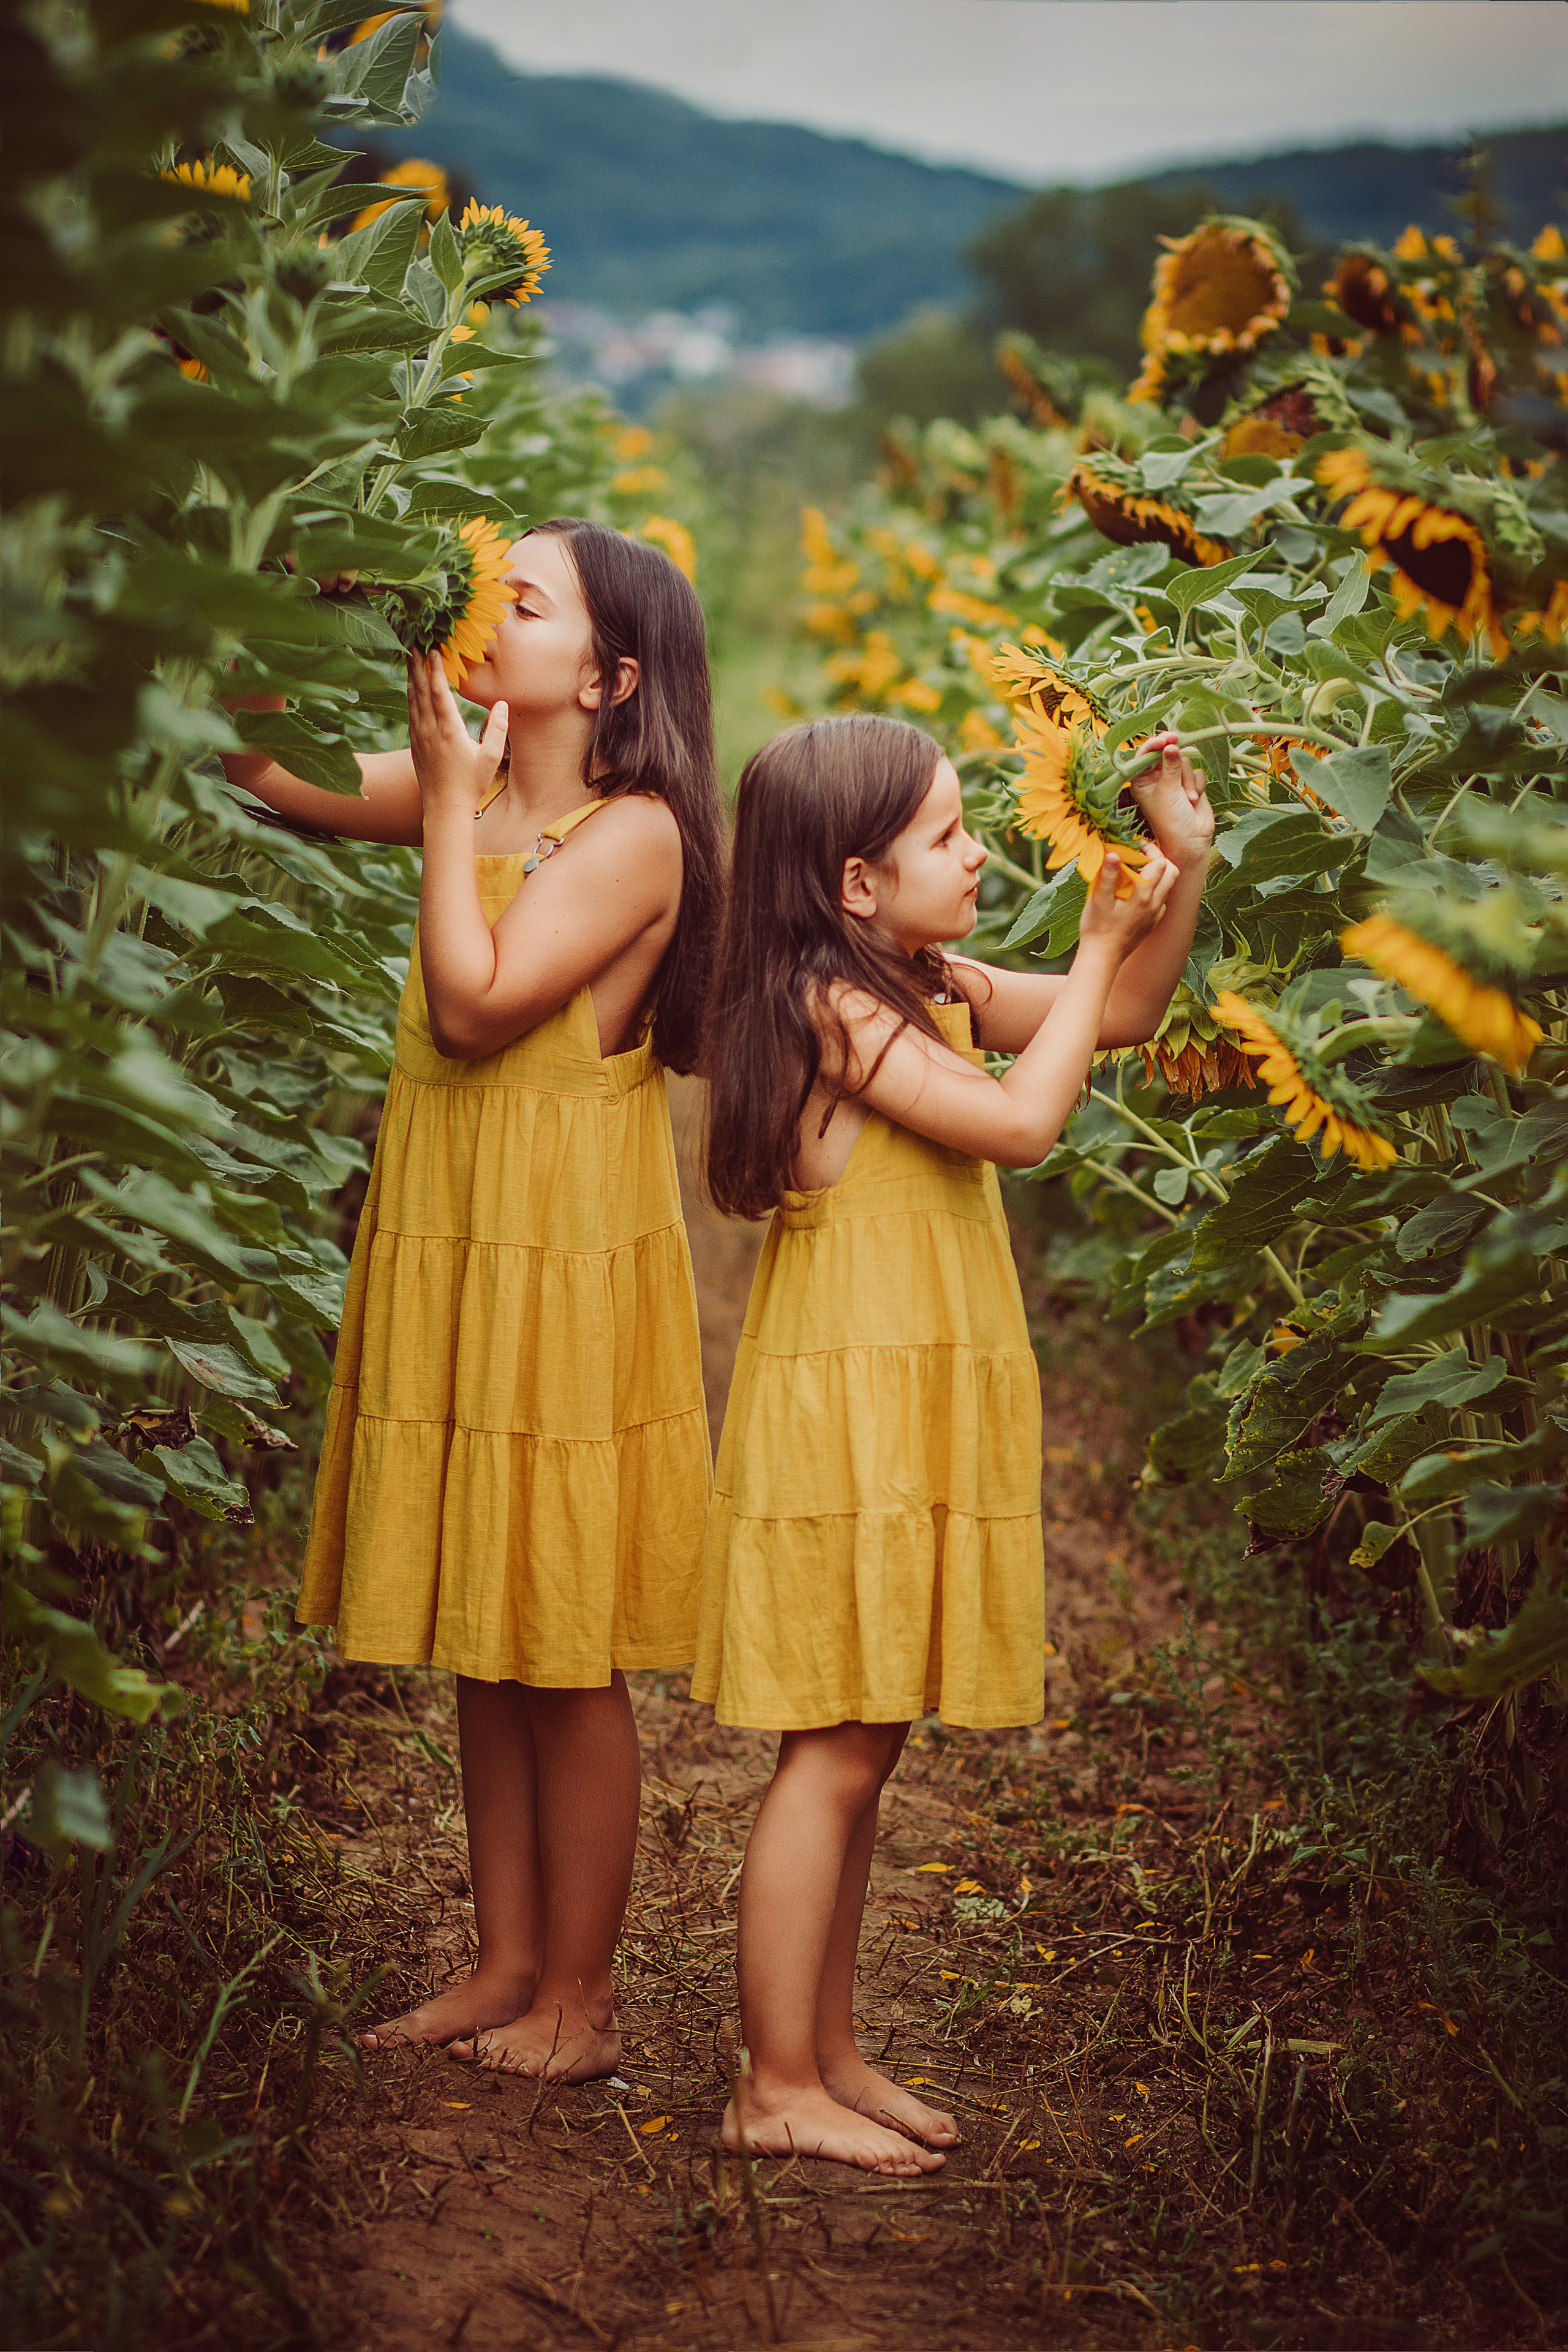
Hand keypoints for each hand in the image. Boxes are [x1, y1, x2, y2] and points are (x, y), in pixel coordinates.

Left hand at [407, 653, 508, 817]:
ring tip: (410, 656)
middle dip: (417, 664)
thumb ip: (497, 728)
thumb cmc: (470, 784)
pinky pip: (410, 711)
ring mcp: (419, 735)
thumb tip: (502, 703)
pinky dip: (410, 693)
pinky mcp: (415, 742)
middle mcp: (429, 729)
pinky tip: (411, 686)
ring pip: (412, 698)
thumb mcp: (490, 757)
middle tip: (414, 641)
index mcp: (448, 730)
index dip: (435, 668)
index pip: (438, 691)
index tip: (433, 648)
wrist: (444, 808)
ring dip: (411, 675)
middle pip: (419, 689)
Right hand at [1079, 844, 1180, 956]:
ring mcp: (1156, 914)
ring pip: (1169, 886)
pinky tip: (1138, 893)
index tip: (1135, 846)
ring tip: (1139, 872)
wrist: (1103, 957)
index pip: (1159, 862)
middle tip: (1141, 856)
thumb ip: (1107, 875)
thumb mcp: (1098, 900)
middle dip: (1159, 859)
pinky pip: (1162, 901)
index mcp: (1143, 895)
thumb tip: (1113, 853)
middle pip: (1172, 871)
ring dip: (1159, 874)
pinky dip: (1155, 891)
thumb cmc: (1097, 928)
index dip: (1150, 849)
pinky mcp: (1153, 923)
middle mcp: (1155, 904)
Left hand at [1126, 736, 1213, 867]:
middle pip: (1167, 753)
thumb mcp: (1168, 791)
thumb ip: (1170, 766)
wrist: (1191, 840)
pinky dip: (1197, 784)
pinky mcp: (1190, 784)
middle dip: (1175, 759)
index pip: (1145, 755)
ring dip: (1187, 779)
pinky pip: (1196, 772)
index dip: (1155, 744)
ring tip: (1187, 798)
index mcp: (1141, 780)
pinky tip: (1193, 800)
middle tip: (1179, 742)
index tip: (1166, 739)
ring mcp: (1174, 780)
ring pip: (1184, 762)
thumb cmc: (1171, 820)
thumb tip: (1171, 744)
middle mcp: (1156, 778)